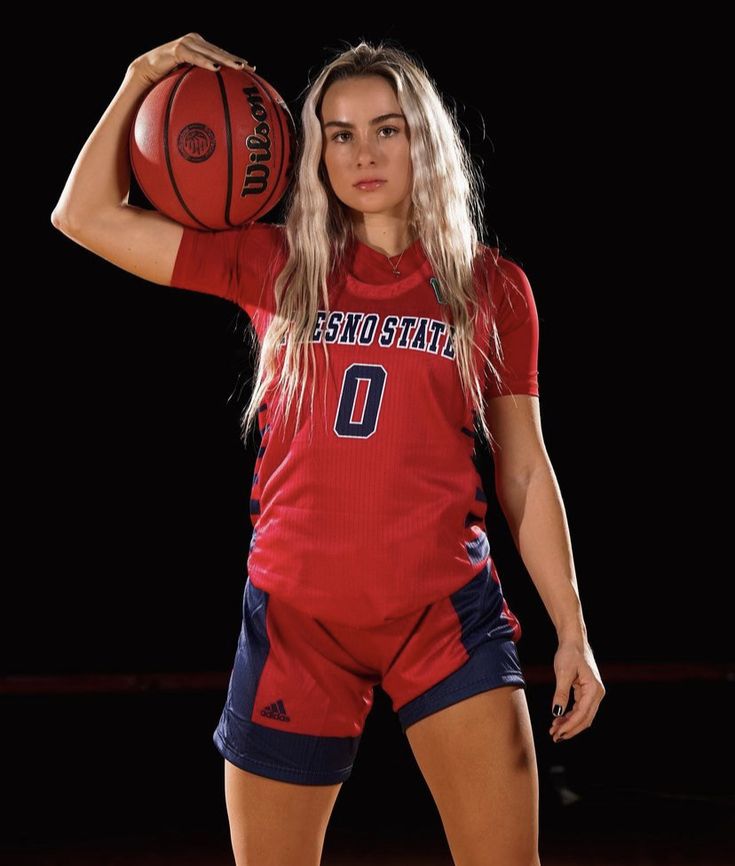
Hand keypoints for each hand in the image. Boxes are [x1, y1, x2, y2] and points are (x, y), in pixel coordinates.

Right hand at [129, 32, 254, 86]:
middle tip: (249, 69)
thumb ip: (201, 87)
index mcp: (199, 48)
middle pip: (219, 52)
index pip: (221, 54)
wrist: (145, 74)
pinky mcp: (176, 50)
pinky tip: (215, 69)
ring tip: (238, 68)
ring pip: (209, 52)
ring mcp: (186, 44)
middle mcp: (194, 43)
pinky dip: (204, 62)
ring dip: (224, 60)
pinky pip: (193, 57)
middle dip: (234, 60)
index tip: (252, 70)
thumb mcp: (186, 83)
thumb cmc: (166, 82)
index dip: (236, 61)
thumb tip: (218, 106)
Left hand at [548, 636, 604, 742]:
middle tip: (554, 736)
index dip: (569, 725)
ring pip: (583, 716)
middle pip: (585, 719)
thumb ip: (561, 694)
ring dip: (570, 724)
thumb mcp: (563, 673)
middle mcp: (597, 693)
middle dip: (570, 729)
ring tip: (554, 729)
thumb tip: (557, 713)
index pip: (582, 714)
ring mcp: (594, 693)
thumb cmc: (569, 653)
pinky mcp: (588, 692)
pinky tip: (559, 719)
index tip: (557, 733)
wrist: (573, 641)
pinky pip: (581, 709)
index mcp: (594, 689)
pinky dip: (571, 716)